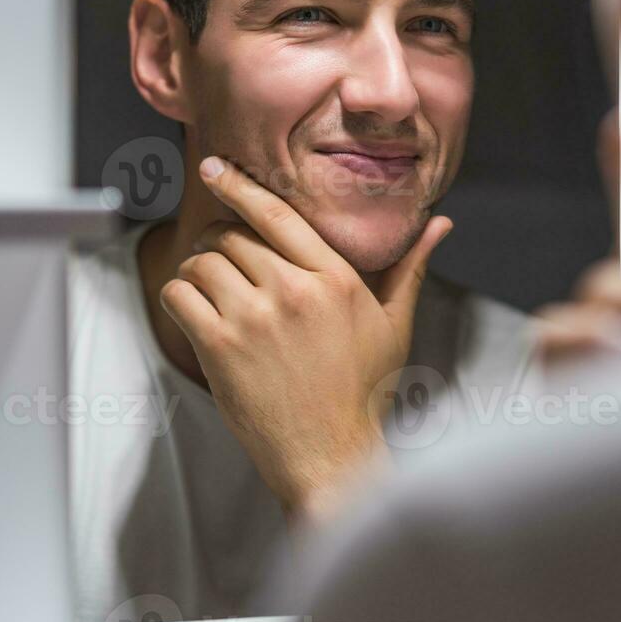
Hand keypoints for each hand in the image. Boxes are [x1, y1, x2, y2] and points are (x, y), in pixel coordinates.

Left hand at [159, 156, 451, 522]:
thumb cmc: (364, 390)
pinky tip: (196, 313)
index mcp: (335, 278)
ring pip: (202, 260)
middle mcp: (294, 290)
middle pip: (232, 234)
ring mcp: (254, 318)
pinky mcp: (221, 347)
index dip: (240, 185)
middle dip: (219, 240)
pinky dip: (180, 296)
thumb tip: (440, 223)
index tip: (217, 167)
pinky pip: (180, 294)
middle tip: (223, 260)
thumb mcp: (394, 324)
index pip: (278, 213)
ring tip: (212, 291)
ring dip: (198, 270)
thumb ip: (409, 267)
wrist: (331, 453)